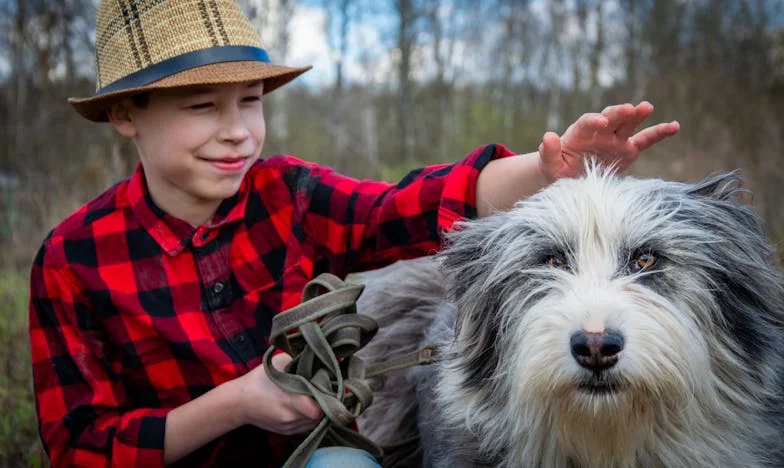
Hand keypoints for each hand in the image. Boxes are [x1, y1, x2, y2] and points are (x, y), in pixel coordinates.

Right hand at [237, 352, 323, 434]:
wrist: (239, 402)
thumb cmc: (259, 379)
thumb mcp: (280, 362)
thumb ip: (300, 362)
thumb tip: (317, 363)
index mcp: (290, 400)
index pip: (318, 408)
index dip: (324, 398)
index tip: (324, 387)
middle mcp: (291, 418)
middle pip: (319, 416)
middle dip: (323, 404)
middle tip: (321, 391)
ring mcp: (288, 427)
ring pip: (313, 423)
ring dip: (316, 412)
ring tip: (313, 398)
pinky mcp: (286, 432)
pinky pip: (305, 426)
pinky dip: (308, 417)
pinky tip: (304, 406)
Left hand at [538, 102, 679, 181]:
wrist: (568, 179)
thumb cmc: (557, 171)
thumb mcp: (549, 165)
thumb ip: (549, 152)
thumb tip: (547, 136)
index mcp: (579, 135)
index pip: (586, 124)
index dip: (593, 121)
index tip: (600, 121)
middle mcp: (599, 133)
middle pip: (610, 118)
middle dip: (618, 113)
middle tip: (629, 109)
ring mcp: (615, 140)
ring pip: (628, 124)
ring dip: (638, 115)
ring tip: (647, 107)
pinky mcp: (628, 150)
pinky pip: (646, 140)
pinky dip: (659, 132)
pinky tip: (674, 126)